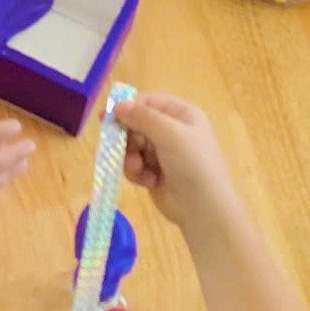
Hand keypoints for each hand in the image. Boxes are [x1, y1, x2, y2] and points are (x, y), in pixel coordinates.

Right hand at [114, 90, 242, 233]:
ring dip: (131, 158)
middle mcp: (171, 129)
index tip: (106, 118)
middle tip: (122, 148)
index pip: (147, 102)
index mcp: (181, 113)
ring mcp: (162, 152)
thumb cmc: (192, 164)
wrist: (203, 208)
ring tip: (140, 170)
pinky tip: (148, 182)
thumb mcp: (169, 134)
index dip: (127, 108)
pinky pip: (134, 164)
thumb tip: (116, 104)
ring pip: (131, 146)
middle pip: (135, 124)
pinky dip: (137, 172)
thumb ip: (141, 117)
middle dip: (128, 139)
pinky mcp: (154, 172)